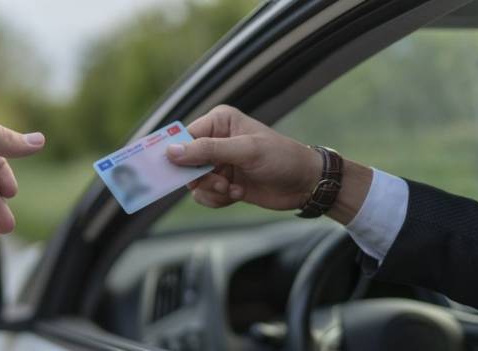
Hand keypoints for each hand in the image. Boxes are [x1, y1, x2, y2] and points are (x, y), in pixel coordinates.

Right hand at [165, 105, 321, 209]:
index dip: (177, 155)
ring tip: (232, 189)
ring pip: (194, 183)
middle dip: (200, 178)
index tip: (174, 172)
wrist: (305, 183)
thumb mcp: (245, 151)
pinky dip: (218, 199)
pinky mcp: (223, 183)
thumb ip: (208, 150)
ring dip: (211, 191)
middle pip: (185, 163)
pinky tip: (238, 194)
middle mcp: (215, 140)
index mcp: (219, 122)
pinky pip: (205, 195)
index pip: (184, 137)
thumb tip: (172, 152)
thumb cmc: (282, 158)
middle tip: (220, 183)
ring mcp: (219, 163)